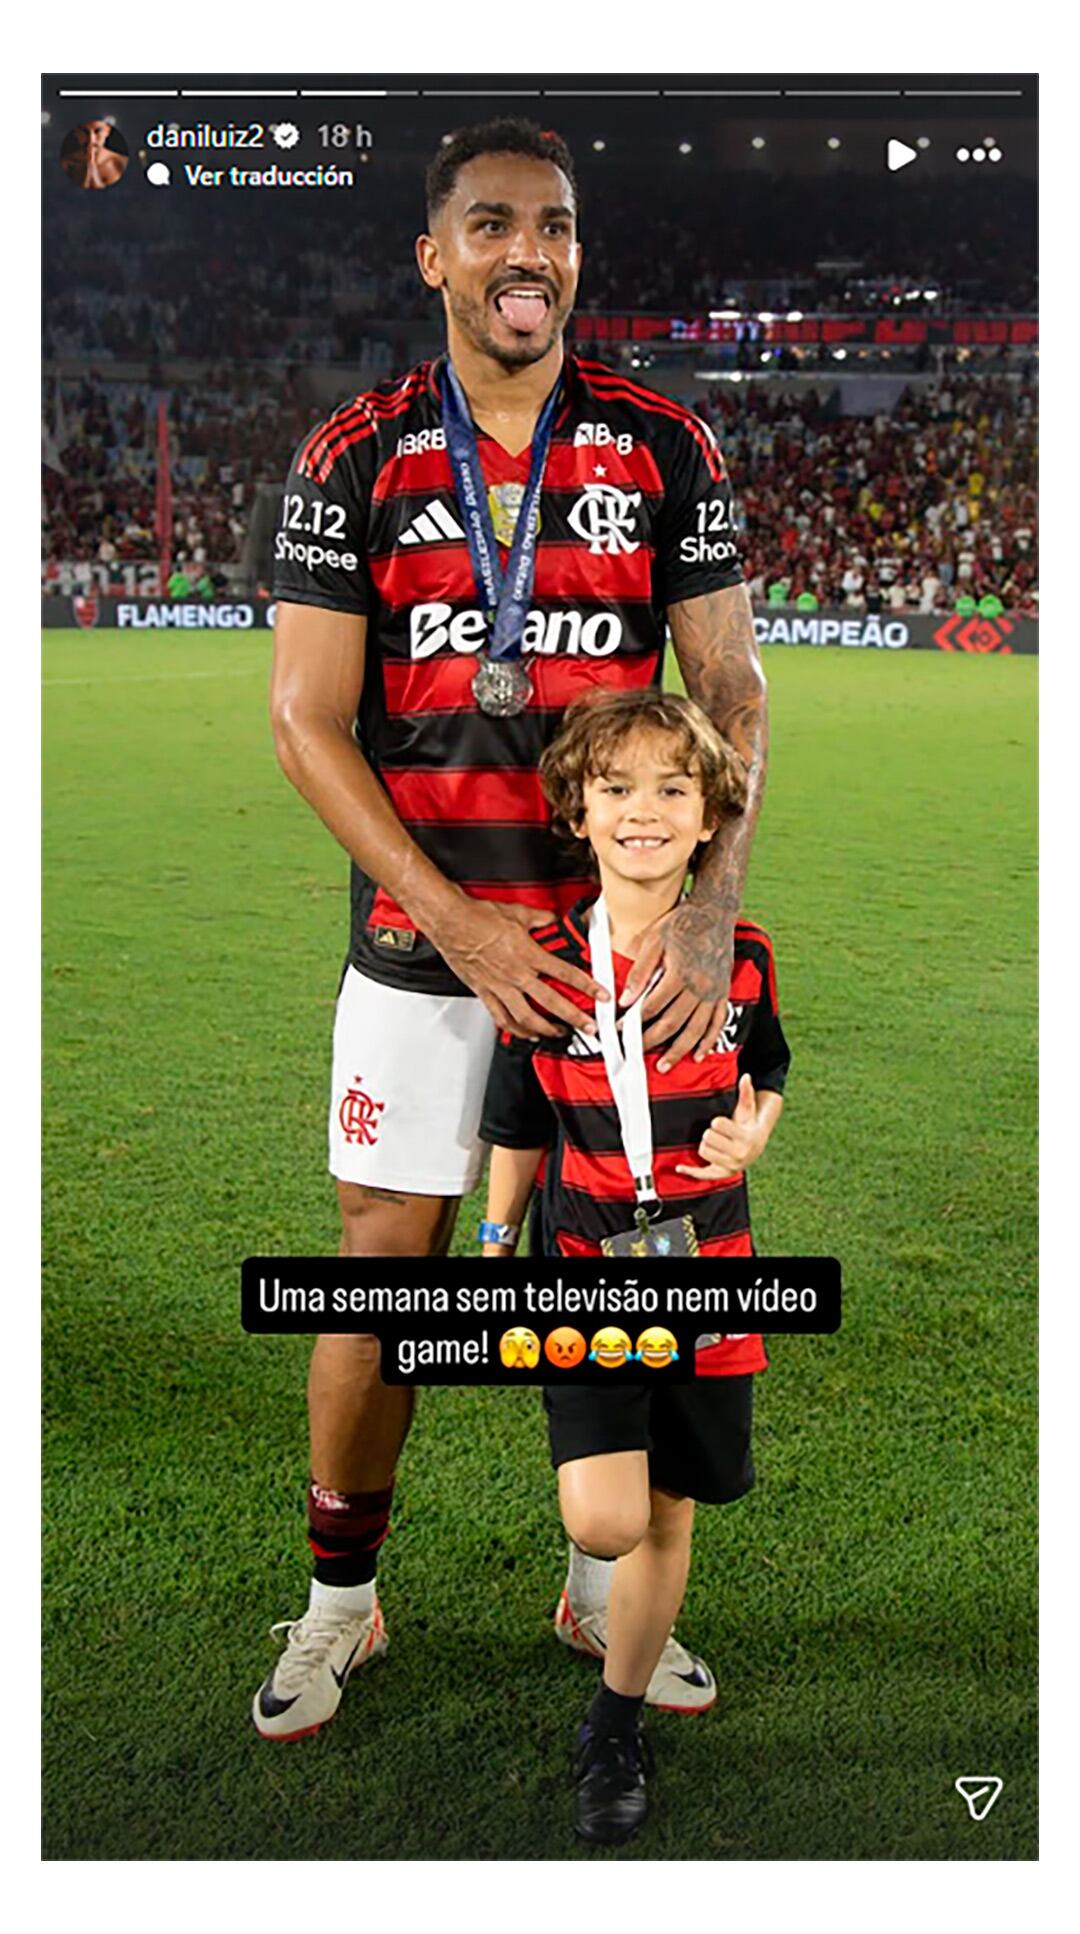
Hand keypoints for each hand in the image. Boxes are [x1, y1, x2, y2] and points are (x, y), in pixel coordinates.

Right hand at [433, 897, 608, 1038]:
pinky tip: (525, 1033)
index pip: (565, 973)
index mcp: (528, 954)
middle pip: (551, 1002)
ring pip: (527, 1017)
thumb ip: (541, 919)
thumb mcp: (518, 913)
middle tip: (588, 1026)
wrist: (451, 922)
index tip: (601, 995)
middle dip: (574, 1017)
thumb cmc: (479, 917)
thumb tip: (553, 919)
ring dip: (546, 1029)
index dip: (587, 986)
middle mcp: (516, 974)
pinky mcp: (485, 992)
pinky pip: (502, 1017)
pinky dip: (515, 1029)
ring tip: (559, 1034)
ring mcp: (500, 986)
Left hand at [620, 899, 733, 1071]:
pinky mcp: (723, 992)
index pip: (651, 1006)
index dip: (632, 1021)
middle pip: (671, 1023)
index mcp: (679, 974)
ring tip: (664, 1065)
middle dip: (651, 1041)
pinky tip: (698, 1054)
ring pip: (695, 1029)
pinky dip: (708, 1041)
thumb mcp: (654, 940)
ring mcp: (713, 992)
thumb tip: (626, 999)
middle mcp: (699, 987)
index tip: (619, 1030)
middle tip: (635, 1053)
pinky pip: (717, 1022)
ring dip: (678, 1050)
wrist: (715, 912)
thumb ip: (640, 971)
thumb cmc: (681, 923)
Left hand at [674, 1075, 762, 1181]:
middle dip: (710, 1133)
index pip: (717, 1124)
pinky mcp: (721, 1174)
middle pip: (707, 1138)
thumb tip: (746, 1076)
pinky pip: (703, 1174)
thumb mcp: (747, 1110)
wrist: (755, 1148)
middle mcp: (739, 1154)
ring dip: (706, 1145)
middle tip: (718, 1133)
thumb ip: (746, 1093)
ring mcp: (730, 1166)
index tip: (722, 1123)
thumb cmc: (747, 1126)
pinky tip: (679, 1167)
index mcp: (745, 1138)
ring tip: (715, 1143)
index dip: (717, 1121)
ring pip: (703, 1151)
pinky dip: (691, 1172)